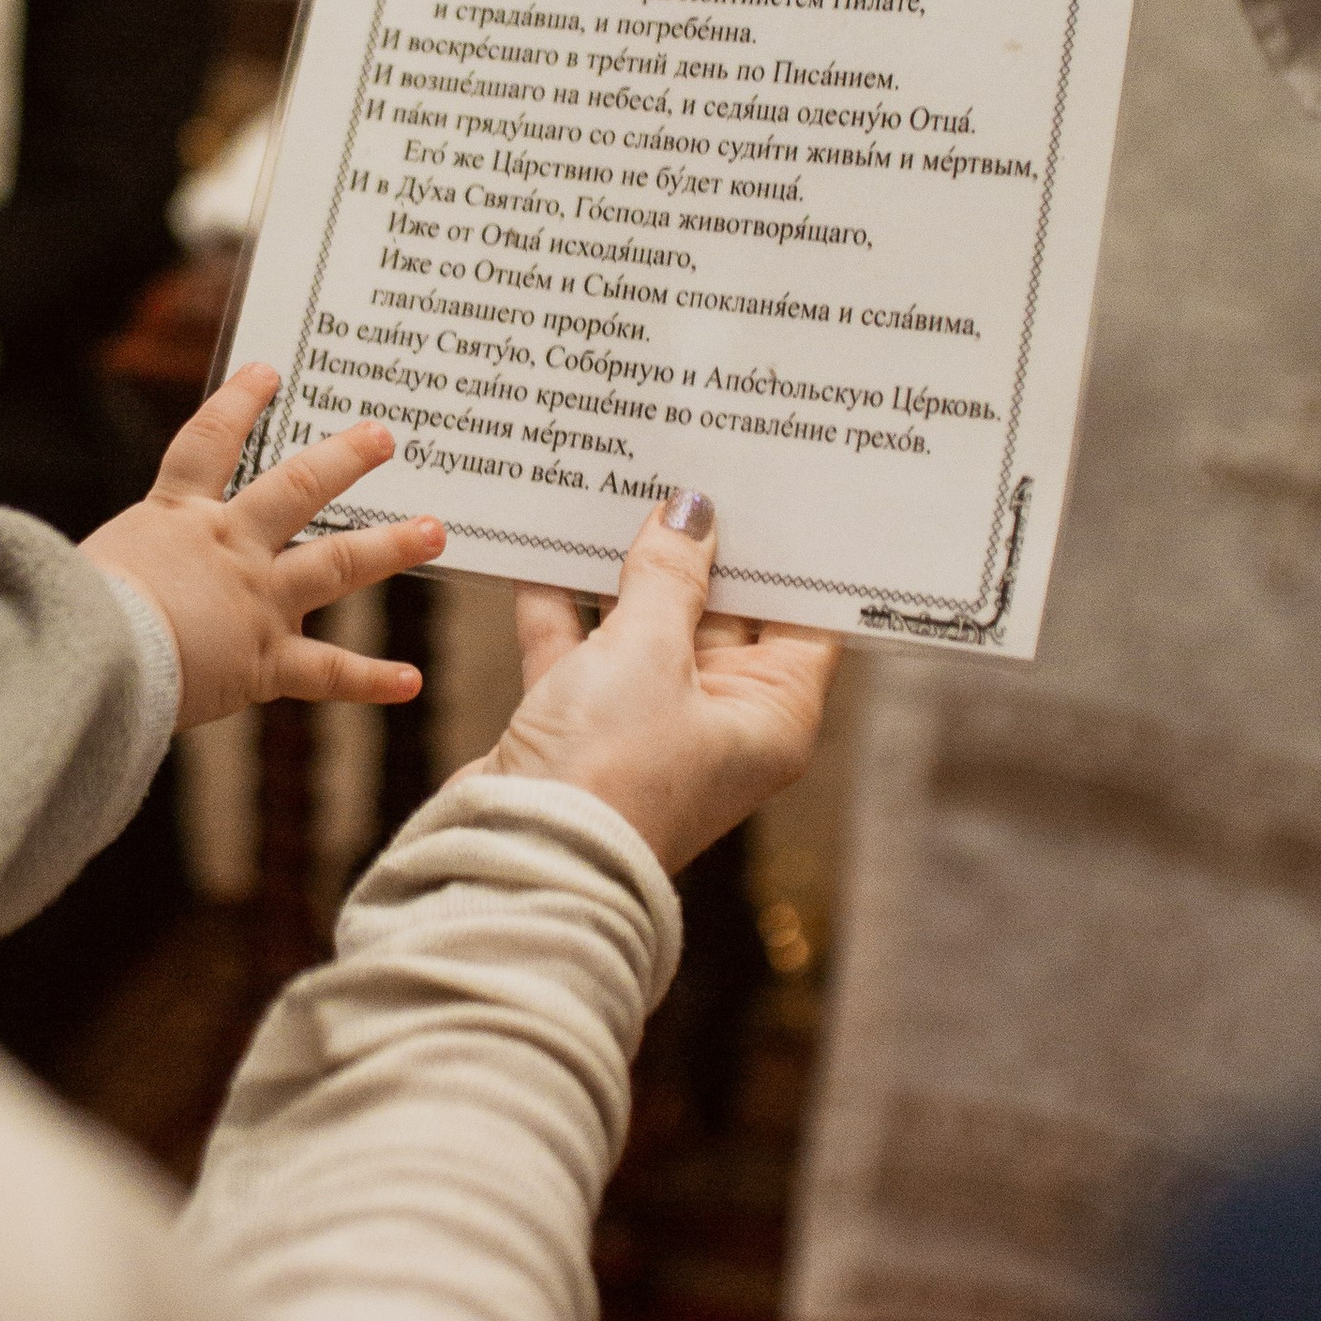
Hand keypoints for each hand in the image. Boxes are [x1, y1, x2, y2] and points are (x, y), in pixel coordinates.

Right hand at [85, 362, 446, 729]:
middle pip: (297, 487)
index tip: (267, 372)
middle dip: (345, 459)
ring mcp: (255, 599)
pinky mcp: (265, 660)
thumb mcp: (81, 568)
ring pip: (337, 563)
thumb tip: (68, 573)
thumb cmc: (64, 611)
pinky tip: (411, 680)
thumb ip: (103, 565)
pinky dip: (372, 679)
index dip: (238, 404)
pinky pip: (329, 672)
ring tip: (433, 531)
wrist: (90, 655)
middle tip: (382, 436)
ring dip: (391, 546)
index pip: (208, 445)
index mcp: (173, 518)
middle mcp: (227, 547)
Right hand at [481, 492, 840, 875]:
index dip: (792, 556)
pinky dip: (561, 604)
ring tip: (617, 488)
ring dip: (623, 570)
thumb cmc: (610, 769)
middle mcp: (717, 722)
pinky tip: (545, 545)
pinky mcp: (581, 726)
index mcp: (770, 715)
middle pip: (720, 615)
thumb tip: (690, 514)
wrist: (517, 856)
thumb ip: (668, 576)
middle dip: (699, 547)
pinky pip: (578, 648)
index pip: (803, 621)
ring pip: (643, 628)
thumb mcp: (650, 651)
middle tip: (690, 465)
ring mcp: (646, 724)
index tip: (780, 490)